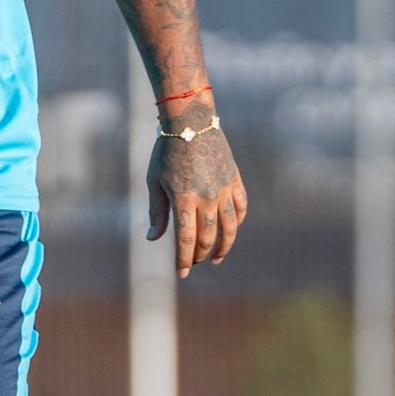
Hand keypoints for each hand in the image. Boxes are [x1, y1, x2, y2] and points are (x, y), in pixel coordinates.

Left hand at [146, 118, 246, 278]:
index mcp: (184, 199)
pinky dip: (237, 221)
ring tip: (217, 258)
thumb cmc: (166, 152)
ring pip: (229, 226)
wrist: (191, 122)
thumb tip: (153, 239)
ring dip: (224, 245)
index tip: (182, 273)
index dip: (184, 259)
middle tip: (195, 263)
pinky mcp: (234, 179)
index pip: (186, 240)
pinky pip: (241, 207)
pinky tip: (231, 230)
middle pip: (208, 236)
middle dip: (201, 254)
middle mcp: (207, 197)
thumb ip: (157, 212)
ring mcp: (223, 189)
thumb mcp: (154, 182)